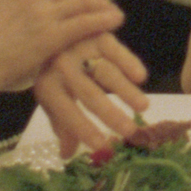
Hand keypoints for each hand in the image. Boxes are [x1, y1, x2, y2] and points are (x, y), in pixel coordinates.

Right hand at [0, 0, 143, 152]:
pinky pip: (85, 21)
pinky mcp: (50, 34)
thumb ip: (4, 11)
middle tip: (102, 3)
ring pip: (82, 1)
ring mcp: (41, 12)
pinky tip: (115, 21)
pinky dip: (104, 19)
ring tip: (113, 13)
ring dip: (102, 5)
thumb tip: (12, 19)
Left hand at [34, 31, 150, 155]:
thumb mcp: (54, 100)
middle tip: (130, 131)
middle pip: (88, 94)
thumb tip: (67, 155)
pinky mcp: (97, 35)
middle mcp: (61, 67)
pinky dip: (129, 63)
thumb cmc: (58, 76)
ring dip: (126, 91)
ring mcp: (80, 48)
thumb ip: (63, 125)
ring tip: (143, 108)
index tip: (104, 146)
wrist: (55, 35)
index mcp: (47, 86)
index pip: (66, 112)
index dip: (84, 129)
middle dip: (110, 114)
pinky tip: (141, 78)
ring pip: (105, 72)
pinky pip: (115, 50)